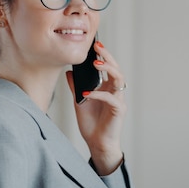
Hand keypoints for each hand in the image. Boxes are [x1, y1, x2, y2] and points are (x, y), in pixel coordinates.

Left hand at [66, 41, 126, 174]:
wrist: (96, 142)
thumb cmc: (91, 123)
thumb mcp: (79, 101)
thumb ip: (76, 87)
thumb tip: (69, 72)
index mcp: (108, 87)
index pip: (109, 67)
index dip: (104, 55)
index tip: (94, 44)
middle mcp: (115, 91)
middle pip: (116, 68)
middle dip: (108, 56)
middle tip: (97, 47)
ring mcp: (119, 100)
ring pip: (119, 79)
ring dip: (108, 69)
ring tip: (96, 63)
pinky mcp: (119, 110)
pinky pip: (110, 98)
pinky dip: (98, 94)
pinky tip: (86, 93)